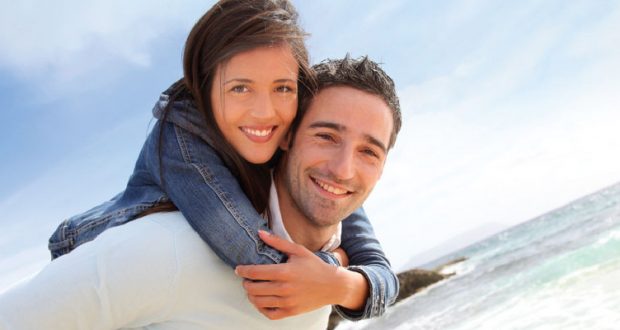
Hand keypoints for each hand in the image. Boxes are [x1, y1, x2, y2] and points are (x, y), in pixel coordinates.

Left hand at [235, 231, 366, 319]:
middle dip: (245, 283)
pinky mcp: (291, 311)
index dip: (243, 271)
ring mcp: (287, 302)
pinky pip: (269, 314)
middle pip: (254, 289)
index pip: (255, 272)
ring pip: (259, 302)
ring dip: (251, 295)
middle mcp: (284, 288)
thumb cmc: (315, 266)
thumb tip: (259, 233)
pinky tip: (261, 301)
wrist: (333, 285)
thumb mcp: (298, 250)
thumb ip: (277, 242)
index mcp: (285, 272)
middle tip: (246, 279)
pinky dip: (261, 308)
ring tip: (251, 289)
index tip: (238, 269)